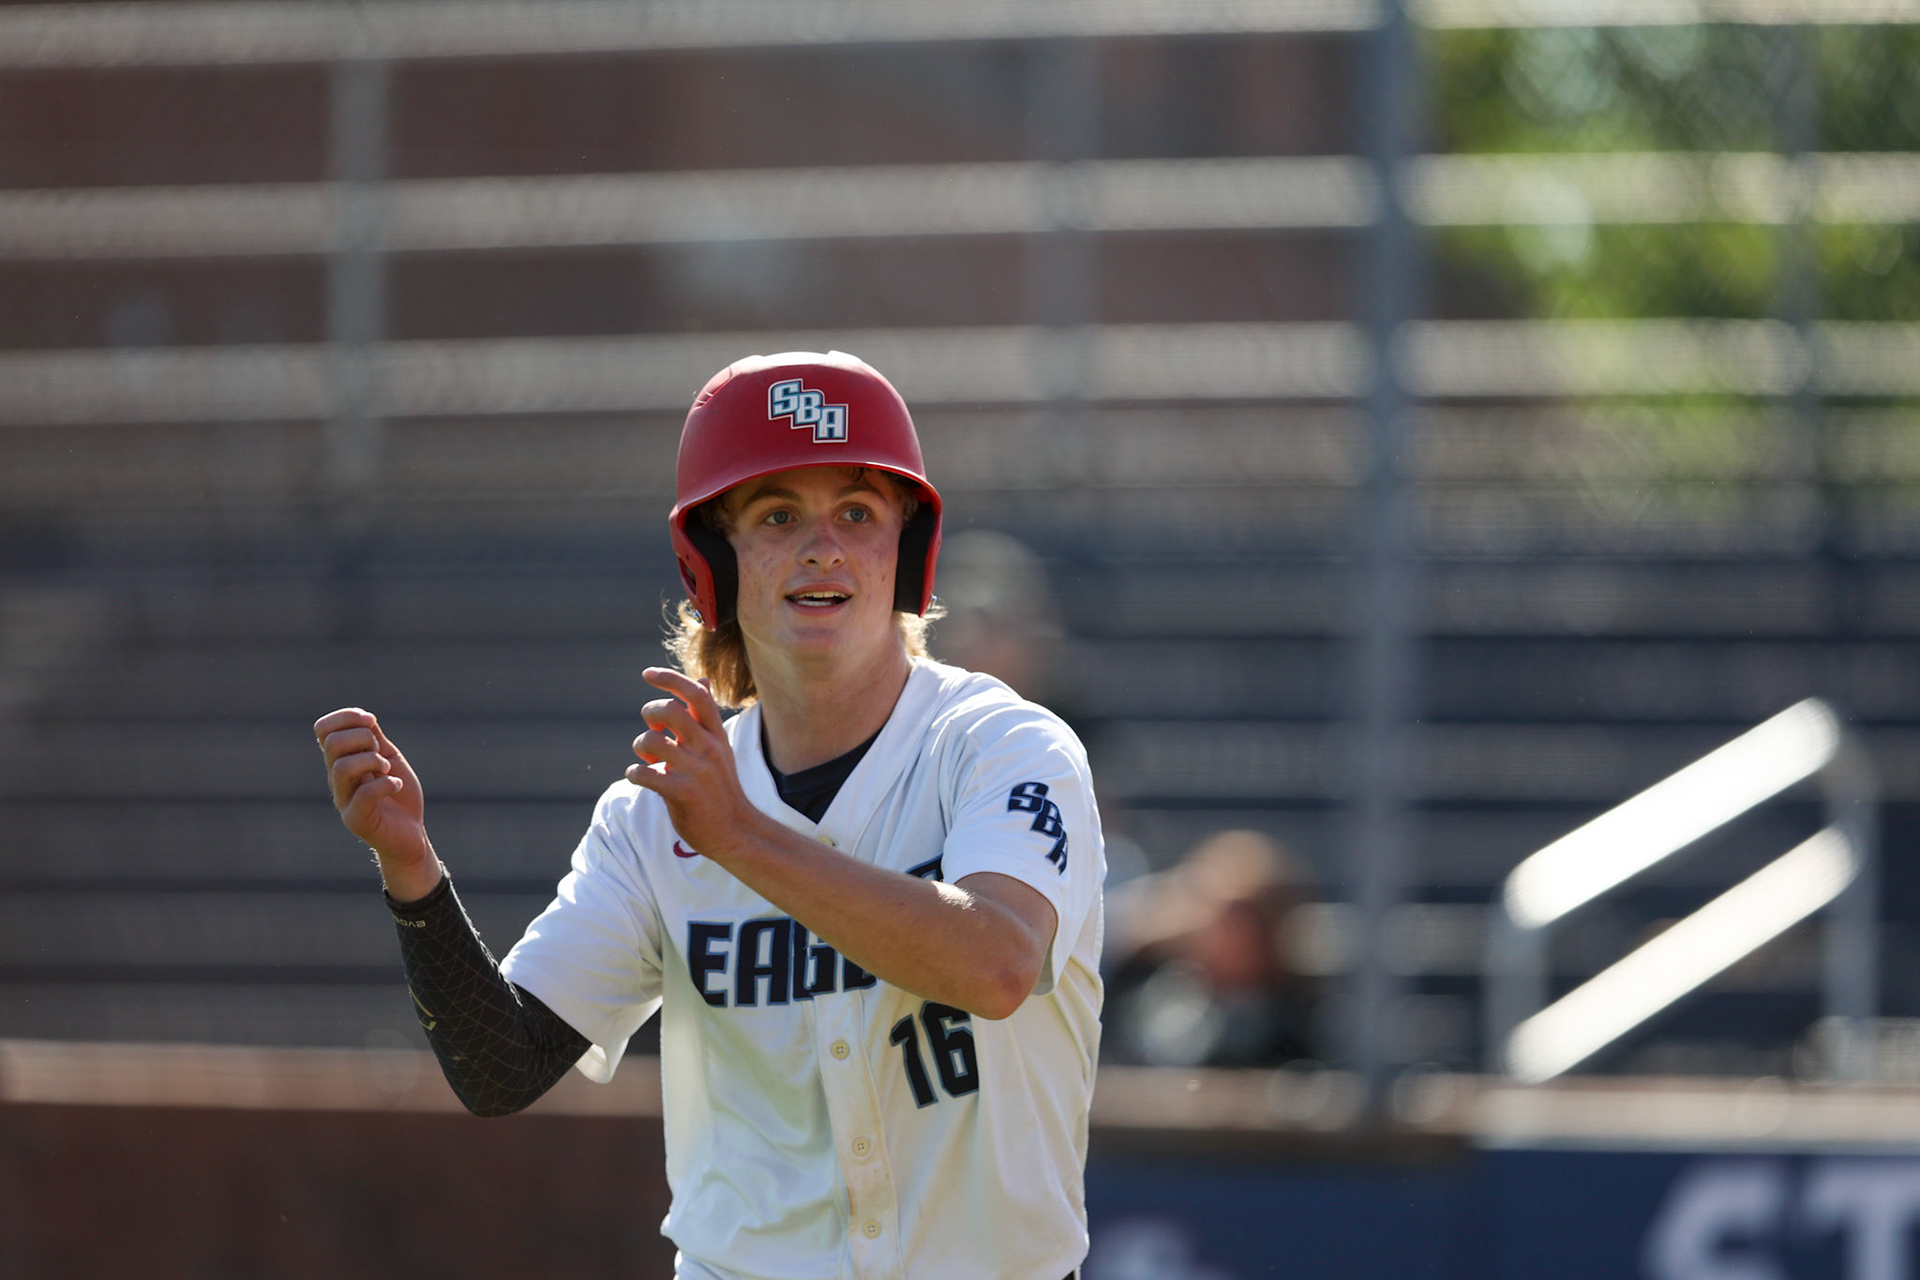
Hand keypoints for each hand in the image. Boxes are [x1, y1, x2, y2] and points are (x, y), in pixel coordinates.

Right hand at [314, 707, 440, 898]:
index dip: (346, 717)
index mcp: (341, 761)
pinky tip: (396, 785)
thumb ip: (374, 739)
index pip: (323, 729)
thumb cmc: (398, 795)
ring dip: (372, 761)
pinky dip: (386, 783)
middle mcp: (336, 779)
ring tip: (387, 770)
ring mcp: (344, 800)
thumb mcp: (388, 758)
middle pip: (331, 743)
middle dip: (363, 738)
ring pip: (342, 767)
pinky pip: (364, 794)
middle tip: (381, 754)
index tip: (372, 721)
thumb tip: (363, 717)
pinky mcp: (356, 820)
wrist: (411, 834)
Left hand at [625, 668, 760, 858]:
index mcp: (716, 734)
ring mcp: (696, 771)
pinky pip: (645, 774)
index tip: (647, 674)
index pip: (696, 694)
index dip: (670, 678)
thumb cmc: (721, 787)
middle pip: (670, 710)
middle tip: (652, 730)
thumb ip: (705, 717)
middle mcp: (708, 748)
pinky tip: (641, 777)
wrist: (735, 831)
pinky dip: (635, 773)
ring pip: (652, 741)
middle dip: (649, 714)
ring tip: (647, 760)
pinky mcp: (683, 793)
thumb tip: (703, 680)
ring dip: (640, 748)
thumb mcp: (719, 747)